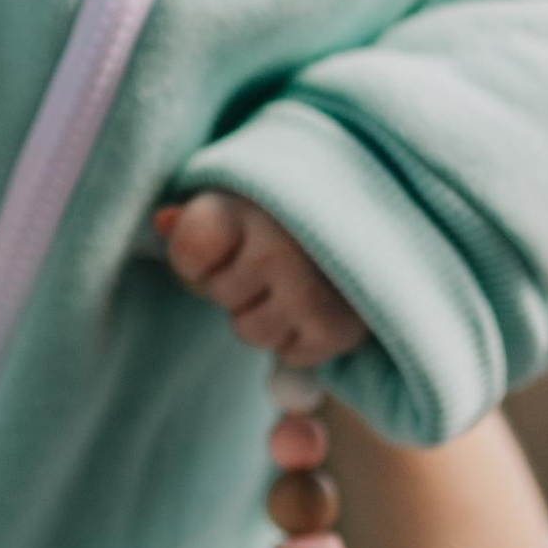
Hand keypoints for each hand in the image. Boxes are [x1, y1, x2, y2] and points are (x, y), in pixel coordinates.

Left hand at [152, 188, 362, 366]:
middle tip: (275, 254)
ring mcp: (307, 293)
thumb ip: (201, 211)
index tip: (223, 238)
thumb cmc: (301, 208)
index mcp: (255, 202)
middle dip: (236, 280)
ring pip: (247, 330)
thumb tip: (160, 222)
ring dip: (265, 312)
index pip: (190, 244)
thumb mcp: (252, 194)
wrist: (387, 215)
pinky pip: (286, 352)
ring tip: (299, 278)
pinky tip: (319, 299)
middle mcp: (279, 246)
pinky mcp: (333, 330)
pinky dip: (298, 333)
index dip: (195, 253)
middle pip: (217, 291)